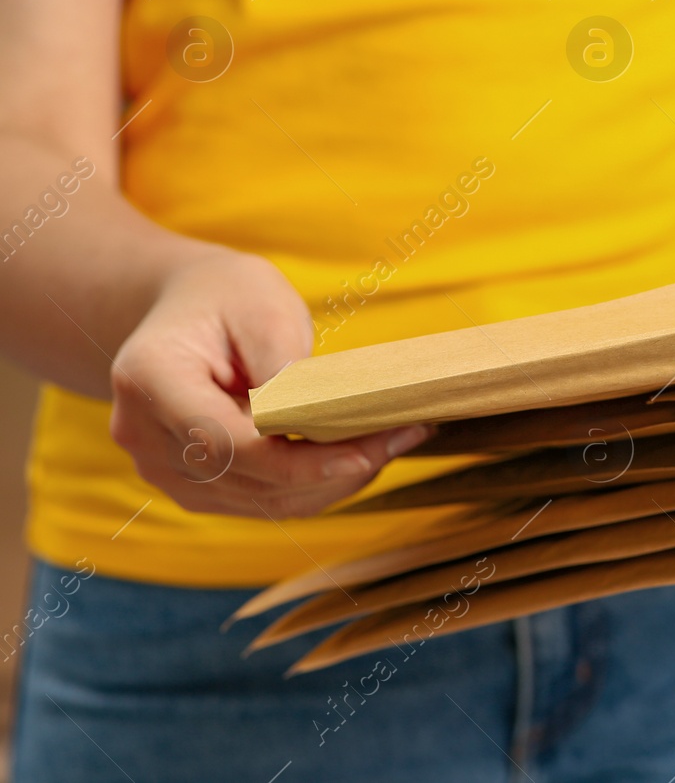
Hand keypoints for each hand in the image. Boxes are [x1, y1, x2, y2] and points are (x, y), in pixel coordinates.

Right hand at [108, 249, 429, 518]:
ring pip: (263, 501)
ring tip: (395, 442)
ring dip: (334, 482)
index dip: (300, 460)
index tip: (367, 452)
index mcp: (150, 379)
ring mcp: (164, 468)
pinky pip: (263, 500)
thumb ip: (283, 361)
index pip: (228, 443)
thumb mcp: (261, 303)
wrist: (183, 310)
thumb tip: (317, 417)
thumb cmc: (225, 297)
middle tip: (407, 434)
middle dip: (335, 468)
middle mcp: (145, 435)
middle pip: (250, 478)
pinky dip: (315, 485)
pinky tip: (361, 455)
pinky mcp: (195, 485)